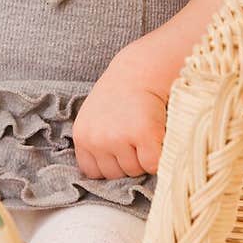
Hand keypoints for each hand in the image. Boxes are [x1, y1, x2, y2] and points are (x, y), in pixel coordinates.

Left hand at [71, 55, 167, 179]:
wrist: (143, 68)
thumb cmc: (123, 94)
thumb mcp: (97, 117)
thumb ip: (97, 142)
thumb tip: (110, 173)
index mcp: (82, 135)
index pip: (93, 172)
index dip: (110, 163)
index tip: (121, 148)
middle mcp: (96, 139)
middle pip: (116, 174)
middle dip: (128, 160)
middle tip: (136, 134)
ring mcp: (118, 138)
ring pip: (135, 170)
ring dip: (145, 157)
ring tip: (146, 130)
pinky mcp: (143, 134)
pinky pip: (153, 164)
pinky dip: (160, 155)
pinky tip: (158, 134)